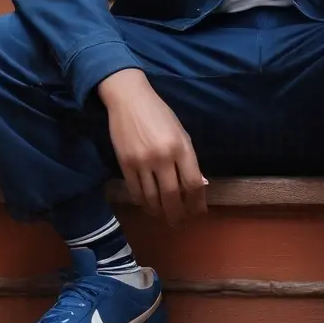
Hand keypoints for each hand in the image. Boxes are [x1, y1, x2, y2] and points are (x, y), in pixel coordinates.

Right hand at [98, 69, 206, 225]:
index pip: (192, 184)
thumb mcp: (180, 132)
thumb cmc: (159, 113)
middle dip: (177, 214)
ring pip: (152, 198)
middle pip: (172, 196)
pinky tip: (148, 205)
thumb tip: (198, 185)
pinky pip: (135, 192)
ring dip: (159, 212)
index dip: (197, 202)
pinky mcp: (125, 164)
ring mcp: (142, 162)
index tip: (198, 212)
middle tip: (179, 222)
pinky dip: (143, 202)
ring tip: (163, 216)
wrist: (129, 99)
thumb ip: (189, 158)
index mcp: (181, 146)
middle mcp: (163, 157)